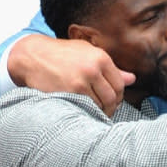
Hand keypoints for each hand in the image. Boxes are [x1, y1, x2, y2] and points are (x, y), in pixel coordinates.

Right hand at [7, 35, 134, 117]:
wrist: (34, 56)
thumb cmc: (62, 54)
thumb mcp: (87, 53)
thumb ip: (111, 68)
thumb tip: (132, 79)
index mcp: (101, 57)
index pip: (120, 84)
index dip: (119, 96)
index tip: (114, 101)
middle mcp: (93, 69)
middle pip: (112, 97)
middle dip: (111, 107)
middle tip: (105, 111)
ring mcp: (81, 82)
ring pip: (100, 106)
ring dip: (99, 112)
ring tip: (94, 112)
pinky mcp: (69, 93)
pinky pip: (85, 109)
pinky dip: (87, 113)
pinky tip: (83, 112)